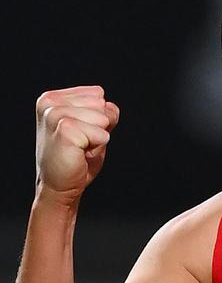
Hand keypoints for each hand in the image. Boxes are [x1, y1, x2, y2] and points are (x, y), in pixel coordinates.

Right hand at [35, 85, 119, 200]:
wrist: (59, 187)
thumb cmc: (74, 160)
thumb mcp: (92, 128)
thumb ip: (103, 112)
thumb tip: (110, 107)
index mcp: (52, 98)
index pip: (98, 94)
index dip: (98, 118)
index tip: (81, 134)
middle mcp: (50, 102)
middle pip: (101, 104)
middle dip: (99, 126)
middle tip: (81, 144)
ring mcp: (55, 114)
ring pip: (102, 118)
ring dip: (97, 137)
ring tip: (79, 149)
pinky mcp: (64, 129)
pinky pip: (101, 133)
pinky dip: (97, 146)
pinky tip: (79, 154)